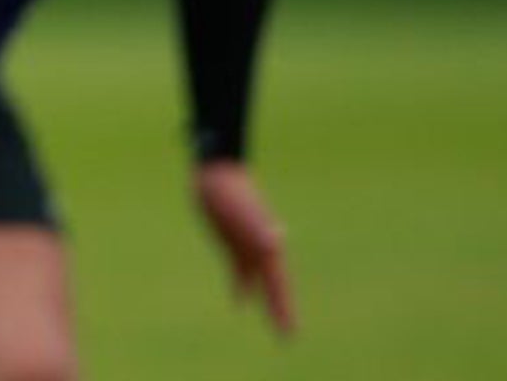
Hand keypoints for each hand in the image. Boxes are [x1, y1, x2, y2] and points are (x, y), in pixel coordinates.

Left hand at [194, 160, 295, 336]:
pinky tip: (239, 303)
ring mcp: (247, 244)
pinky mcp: (231, 241)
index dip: (284, 307)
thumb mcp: (241, 209)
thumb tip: (276, 241)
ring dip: (265, 300)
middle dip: (280, 309)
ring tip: (274, 324)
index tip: (290, 331)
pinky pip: (239, 269)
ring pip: (259, 280)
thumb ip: (258, 227)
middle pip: (273, 285)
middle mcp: (261, 247)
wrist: (216, 170)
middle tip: (287, 337)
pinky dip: (241, 286)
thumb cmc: (228, 191)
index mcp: (267, 244)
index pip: (278, 283)